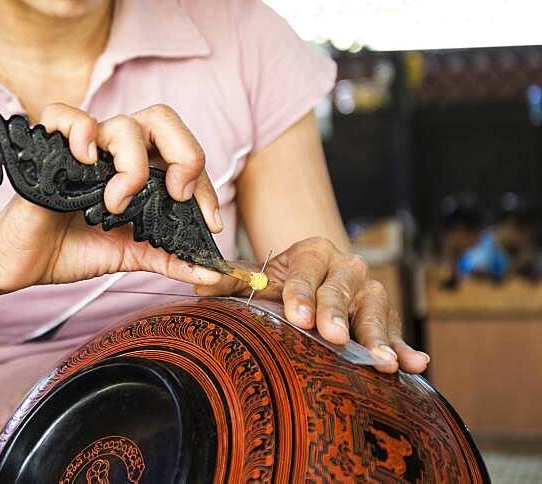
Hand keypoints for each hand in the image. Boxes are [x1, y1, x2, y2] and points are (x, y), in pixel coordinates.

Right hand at [0, 103, 224, 295]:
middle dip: (184, 152)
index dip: (204, 185)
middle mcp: (114, 152)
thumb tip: (213, 273)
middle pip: (162, 119)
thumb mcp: (132, 255)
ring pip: (123, 123)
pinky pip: (65, 115)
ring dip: (133, 163)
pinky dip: (81, 131)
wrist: (24, 263)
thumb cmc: (72, 249)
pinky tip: (86, 161)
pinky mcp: (48, 149)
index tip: (208, 222)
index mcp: (138, 168)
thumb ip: (171, 259)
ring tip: (117, 202)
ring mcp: (83, 149)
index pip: (183, 155)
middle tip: (178, 193)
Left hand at [195, 237, 428, 373]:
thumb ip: (230, 281)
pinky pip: (397, 333)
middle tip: (331, 336)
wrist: (311, 285)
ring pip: (375, 310)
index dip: (301, 294)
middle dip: (336, 312)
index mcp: (313, 252)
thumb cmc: (280, 285)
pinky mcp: (386, 319)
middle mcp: (346, 268)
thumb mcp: (256, 279)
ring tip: (382, 360)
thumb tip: (199, 283)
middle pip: (341, 289)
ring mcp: (369, 293)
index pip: (306, 272)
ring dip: (378, 335)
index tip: (297, 317)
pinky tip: (416, 364)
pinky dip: (406, 348)